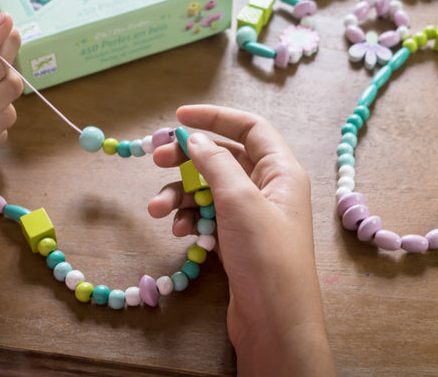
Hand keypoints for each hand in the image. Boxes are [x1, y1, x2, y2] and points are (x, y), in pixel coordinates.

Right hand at [148, 105, 334, 376]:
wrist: (274, 321)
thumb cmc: (265, 255)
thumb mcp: (239, 200)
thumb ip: (215, 163)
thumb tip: (195, 137)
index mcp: (282, 170)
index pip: (250, 127)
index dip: (216, 117)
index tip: (178, 117)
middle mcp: (270, 188)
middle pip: (224, 158)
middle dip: (188, 159)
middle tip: (155, 161)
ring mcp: (254, 216)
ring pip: (210, 189)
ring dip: (181, 195)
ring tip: (157, 210)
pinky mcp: (238, 240)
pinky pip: (209, 216)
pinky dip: (190, 218)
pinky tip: (178, 231)